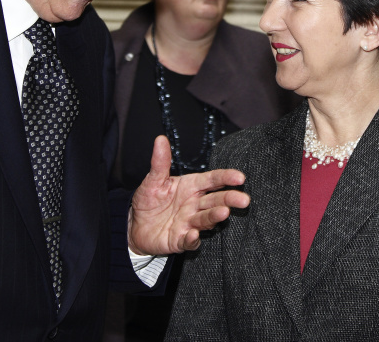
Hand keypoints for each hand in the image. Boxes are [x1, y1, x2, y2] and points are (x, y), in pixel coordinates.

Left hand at [127, 136, 249, 254]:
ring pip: (206, 219)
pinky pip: (189, 240)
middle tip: (244, 200)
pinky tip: (194, 234)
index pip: (212, 180)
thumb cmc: (149, 200)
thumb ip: (160, 162)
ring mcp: (189, 222)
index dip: (226, 178)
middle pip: (216, 200)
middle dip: (230, 199)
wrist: (135, 225)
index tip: (240, 177)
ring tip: (224, 212)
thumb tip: (160, 139)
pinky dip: (192, 238)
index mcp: (191, 187)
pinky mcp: (180, 240)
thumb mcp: (153, 179)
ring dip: (215, 216)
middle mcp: (194, 204)